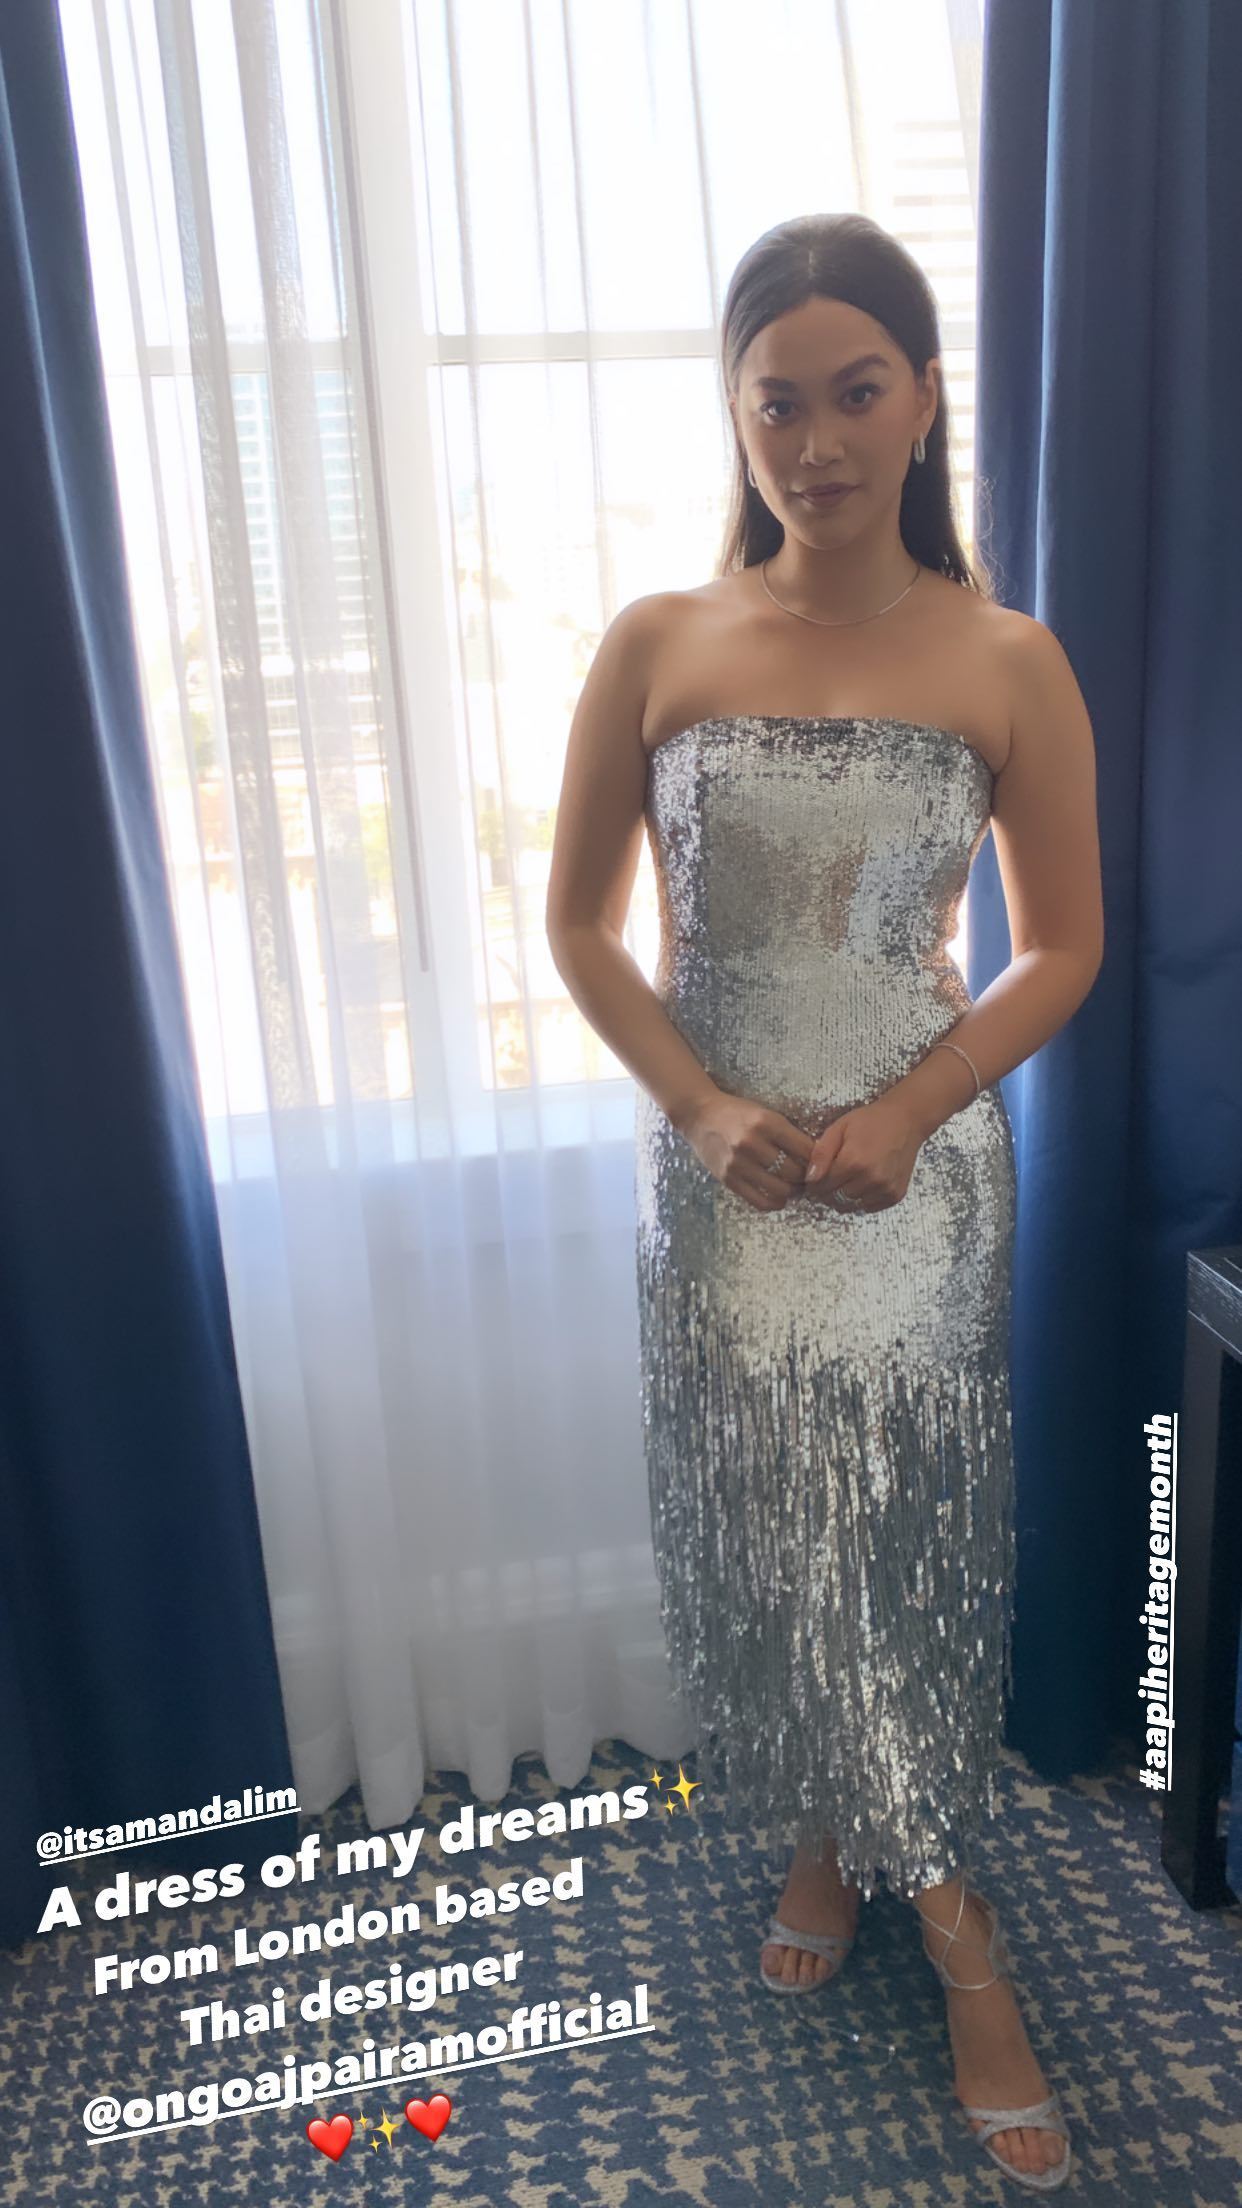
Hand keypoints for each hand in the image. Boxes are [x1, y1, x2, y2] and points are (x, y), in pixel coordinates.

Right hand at [680, 1088, 815, 1212]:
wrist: (700, 1115)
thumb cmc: (737, 1113)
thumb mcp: (765, 1114)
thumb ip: (787, 1134)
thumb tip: (815, 1158)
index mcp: (767, 1123)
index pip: (805, 1149)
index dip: (817, 1159)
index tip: (819, 1163)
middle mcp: (752, 1143)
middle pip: (794, 1172)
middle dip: (806, 1177)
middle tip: (808, 1177)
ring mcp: (738, 1163)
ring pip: (780, 1189)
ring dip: (793, 1192)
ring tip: (794, 1187)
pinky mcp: (728, 1179)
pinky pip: (759, 1201)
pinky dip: (775, 1203)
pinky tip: (779, 1198)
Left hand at [799, 1095, 926, 1211]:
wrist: (907, 1121)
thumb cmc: (871, 1121)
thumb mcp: (839, 1128)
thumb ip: (821, 1154)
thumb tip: (810, 1178)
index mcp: (853, 1161)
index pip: (822, 1186)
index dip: (814, 1184)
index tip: (815, 1179)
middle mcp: (871, 1178)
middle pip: (836, 1198)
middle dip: (827, 1192)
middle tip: (829, 1179)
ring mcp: (885, 1188)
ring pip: (852, 1205)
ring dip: (845, 1196)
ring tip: (848, 1179)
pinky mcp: (896, 1195)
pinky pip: (869, 1208)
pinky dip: (862, 1200)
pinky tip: (863, 1183)